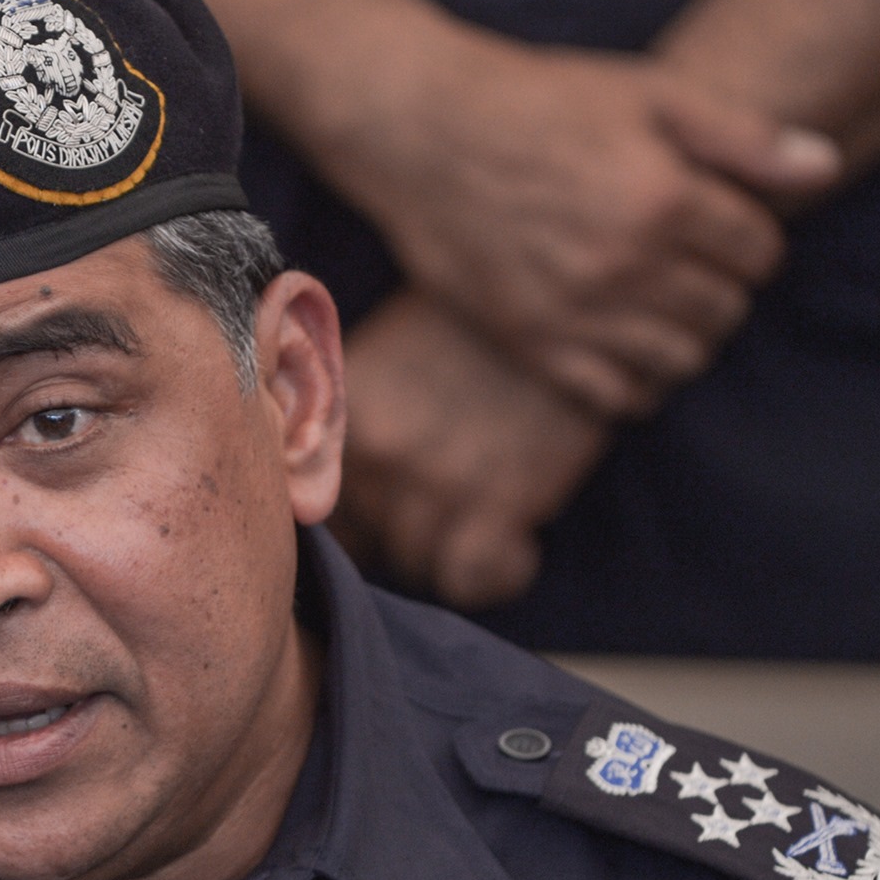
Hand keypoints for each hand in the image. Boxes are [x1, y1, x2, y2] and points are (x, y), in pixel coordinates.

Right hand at [315, 23, 839, 418]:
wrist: (423, 131)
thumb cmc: (540, 101)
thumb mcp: (649, 92)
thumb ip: (742, 135)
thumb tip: (827, 168)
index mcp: (663, 199)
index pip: (760, 253)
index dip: (753, 237)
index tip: (724, 223)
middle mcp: (624, 266)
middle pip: (726, 311)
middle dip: (723, 288)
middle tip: (693, 262)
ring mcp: (576, 313)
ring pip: (680, 360)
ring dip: (687, 336)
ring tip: (664, 303)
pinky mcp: (531, 343)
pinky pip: (615, 396)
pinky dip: (638, 382)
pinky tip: (627, 345)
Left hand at [330, 288, 610, 609]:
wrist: (566, 299)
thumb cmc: (471, 329)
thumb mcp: (386, 357)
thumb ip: (346, 418)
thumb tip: (315, 489)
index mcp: (343, 410)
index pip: (312, 500)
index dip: (350, 505)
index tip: (386, 496)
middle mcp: (378, 450)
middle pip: (363, 535)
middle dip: (397, 525)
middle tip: (445, 496)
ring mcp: (436, 481)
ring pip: (412, 561)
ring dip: (446, 548)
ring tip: (483, 514)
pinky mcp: (498, 503)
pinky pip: (468, 580)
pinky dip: (494, 572)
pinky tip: (516, 542)